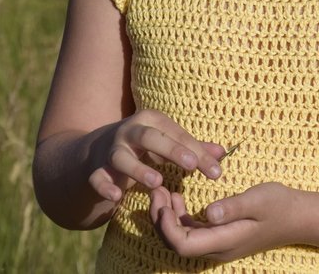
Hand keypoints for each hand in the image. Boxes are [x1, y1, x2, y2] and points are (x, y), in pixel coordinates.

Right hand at [88, 109, 224, 202]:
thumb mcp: (167, 143)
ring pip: (121, 157)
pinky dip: (105, 186)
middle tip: (192, 165)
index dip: (198, 152)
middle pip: (150, 137)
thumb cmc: (143, 147)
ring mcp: (110, 150)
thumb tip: (223, 152)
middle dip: (172, 150)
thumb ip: (193, 148)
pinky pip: (98, 177)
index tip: (216, 171)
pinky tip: (117, 197)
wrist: (96, 151)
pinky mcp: (95, 169)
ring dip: (138, 168)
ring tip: (156, 181)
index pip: (178, 135)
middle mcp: (129, 132)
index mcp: (151, 121)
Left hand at [149, 182, 295, 261]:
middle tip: (155, 189)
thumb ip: (233, 207)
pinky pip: (191, 231)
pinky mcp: (219, 234)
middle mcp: (217, 247)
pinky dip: (178, 216)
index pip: (183, 245)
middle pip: (176, 243)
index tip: (164, 200)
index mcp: (225, 241)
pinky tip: (176, 197)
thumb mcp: (258, 200)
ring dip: (166, 216)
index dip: (166, 226)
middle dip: (160, 219)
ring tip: (161, 190)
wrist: (299, 217)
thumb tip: (208, 213)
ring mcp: (218, 242)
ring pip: (181, 238)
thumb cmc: (280, 205)